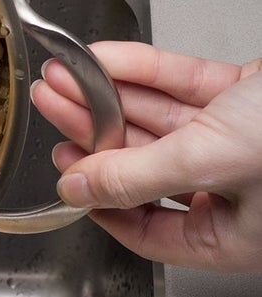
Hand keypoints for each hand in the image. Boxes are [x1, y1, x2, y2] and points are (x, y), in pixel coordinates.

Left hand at [30, 41, 261, 270]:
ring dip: (110, 97)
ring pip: (162, 121)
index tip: (66, 176)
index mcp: (238, 236)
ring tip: (64, 79)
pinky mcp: (256, 98)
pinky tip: (107, 60)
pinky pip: (188, 86)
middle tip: (54, 109)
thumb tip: (79, 189)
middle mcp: (241, 192)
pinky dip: (147, 71)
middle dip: (93, 135)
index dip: (100, 202)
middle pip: (145, 167)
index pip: (147, 231)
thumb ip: (137, 178)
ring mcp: (247, 142)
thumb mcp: (212, 162)